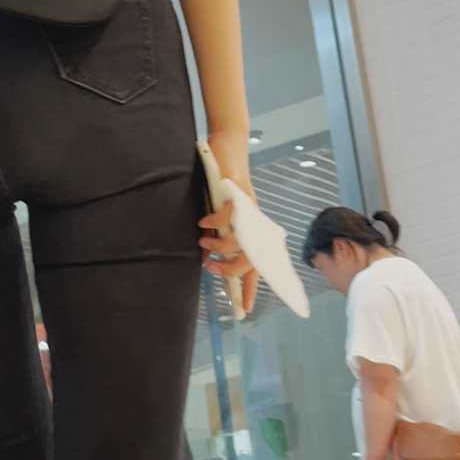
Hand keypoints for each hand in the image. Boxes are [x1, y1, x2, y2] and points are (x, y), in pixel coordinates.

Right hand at [198, 130, 259, 316]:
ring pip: (240, 244)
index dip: (250, 289)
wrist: (228, 148)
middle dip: (231, 272)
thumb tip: (211, 259)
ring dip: (219, 246)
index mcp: (252, 230)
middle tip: (213, 270)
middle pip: (251, 261)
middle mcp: (255, 223)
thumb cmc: (223, 180)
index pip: (256, 266)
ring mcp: (248, 211)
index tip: (244, 311)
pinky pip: (227, 219)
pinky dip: (214, 223)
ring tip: (203, 242)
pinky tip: (203, 223)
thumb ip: (220, 236)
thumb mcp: (221, 215)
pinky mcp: (237, 195)